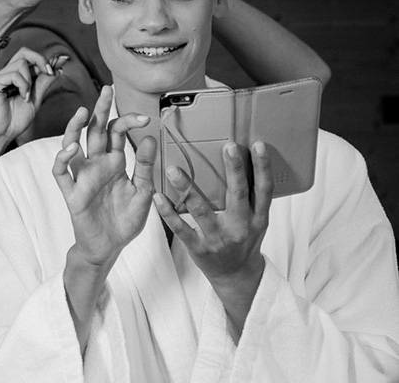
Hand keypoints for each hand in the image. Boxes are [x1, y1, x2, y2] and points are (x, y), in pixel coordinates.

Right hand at [0, 48, 67, 146]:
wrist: (1, 134)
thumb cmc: (14, 120)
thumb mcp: (36, 100)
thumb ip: (44, 84)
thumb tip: (57, 70)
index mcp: (17, 76)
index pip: (31, 58)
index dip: (46, 60)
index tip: (60, 65)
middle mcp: (8, 73)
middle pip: (24, 52)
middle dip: (40, 59)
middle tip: (49, 72)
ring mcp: (0, 76)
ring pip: (21, 62)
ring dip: (30, 79)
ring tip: (28, 96)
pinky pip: (14, 74)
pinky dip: (23, 85)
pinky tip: (23, 97)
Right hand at [52, 86, 156, 265]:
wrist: (109, 247)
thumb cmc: (124, 220)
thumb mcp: (143, 192)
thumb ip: (145, 166)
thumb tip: (150, 137)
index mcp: (114, 162)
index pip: (116, 133)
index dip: (127, 122)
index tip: (144, 118)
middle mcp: (96, 165)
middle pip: (94, 131)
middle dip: (99, 109)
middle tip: (106, 90)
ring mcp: (81, 177)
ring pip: (71, 145)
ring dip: (74, 128)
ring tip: (83, 113)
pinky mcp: (71, 193)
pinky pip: (61, 173)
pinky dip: (62, 159)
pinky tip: (71, 148)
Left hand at [155, 141, 271, 309]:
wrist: (236, 277)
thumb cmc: (244, 240)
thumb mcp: (256, 221)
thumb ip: (251, 197)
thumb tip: (242, 160)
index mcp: (258, 218)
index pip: (264, 189)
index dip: (263, 167)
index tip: (258, 144)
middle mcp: (241, 227)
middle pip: (238, 195)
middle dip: (234, 170)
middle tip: (227, 146)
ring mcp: (219, 238)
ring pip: (202, 210)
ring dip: (187, 188)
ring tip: (173, 168)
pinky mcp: (199, 248)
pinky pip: (181, 228)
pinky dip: (168, 212)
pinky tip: (158, 196)